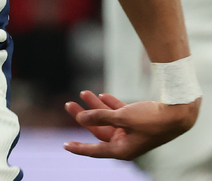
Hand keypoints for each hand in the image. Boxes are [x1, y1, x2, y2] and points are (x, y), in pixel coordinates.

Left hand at [64, 89, 199, 159]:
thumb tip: (81, 117)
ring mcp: (131, 132)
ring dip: (96, 106)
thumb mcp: (122, 117)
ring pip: (107, 119)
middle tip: (68, 104)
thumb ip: (100, 117)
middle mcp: (125, 143)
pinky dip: (110, 105)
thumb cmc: (150, 119)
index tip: (65, 145)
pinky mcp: (136, 122)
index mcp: (122, 150)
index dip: (80, 147)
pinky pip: (118, 114)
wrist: (176, 113)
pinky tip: (102, 95)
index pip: (96, 150)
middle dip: (84, 116)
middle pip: (98, 129)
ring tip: (83, 92)